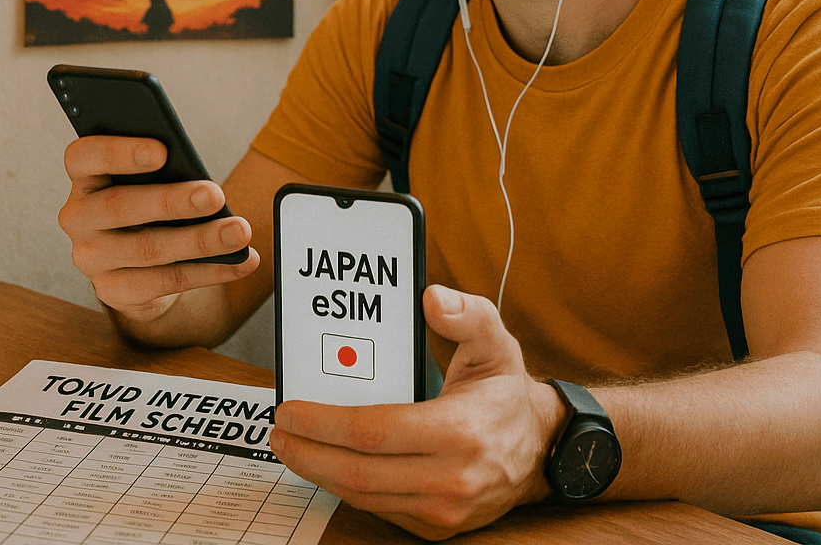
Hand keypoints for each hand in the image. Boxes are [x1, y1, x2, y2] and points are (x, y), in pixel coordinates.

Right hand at [58, 135, 259, 324]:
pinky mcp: (113, 291)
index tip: (162, 150)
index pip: (83, 157)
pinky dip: (210, 271)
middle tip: (215, 195)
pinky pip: (165, 281)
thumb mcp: (148, 182)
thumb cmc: (148, 204)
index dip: (119, 152)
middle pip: (119, 206)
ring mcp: (91, 258)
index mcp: (84, 177)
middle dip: (172, 201)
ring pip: (147, 249)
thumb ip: (161, 173)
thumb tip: (200, 180)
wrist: (137, 263)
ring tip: (239, 232)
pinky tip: (240, 261)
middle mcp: (78, 217)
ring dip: (200, 240)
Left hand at [270, 286, 560, 539]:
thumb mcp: (494, 341)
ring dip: (319, 473)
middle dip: (308, 453)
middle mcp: (452, 479)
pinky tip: (327, 465)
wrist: (541, 447)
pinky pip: (380, 510)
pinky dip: (347, 488)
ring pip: (364, 497)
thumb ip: (466, 314)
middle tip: (279, 432)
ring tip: (293, 446)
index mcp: (460, 431)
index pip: (373, 432)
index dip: (324, 423)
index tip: (290, 409)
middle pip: (359, 473)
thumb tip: (431, 298)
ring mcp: (445, 510)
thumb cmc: (505, 392)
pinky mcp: (438, 526)